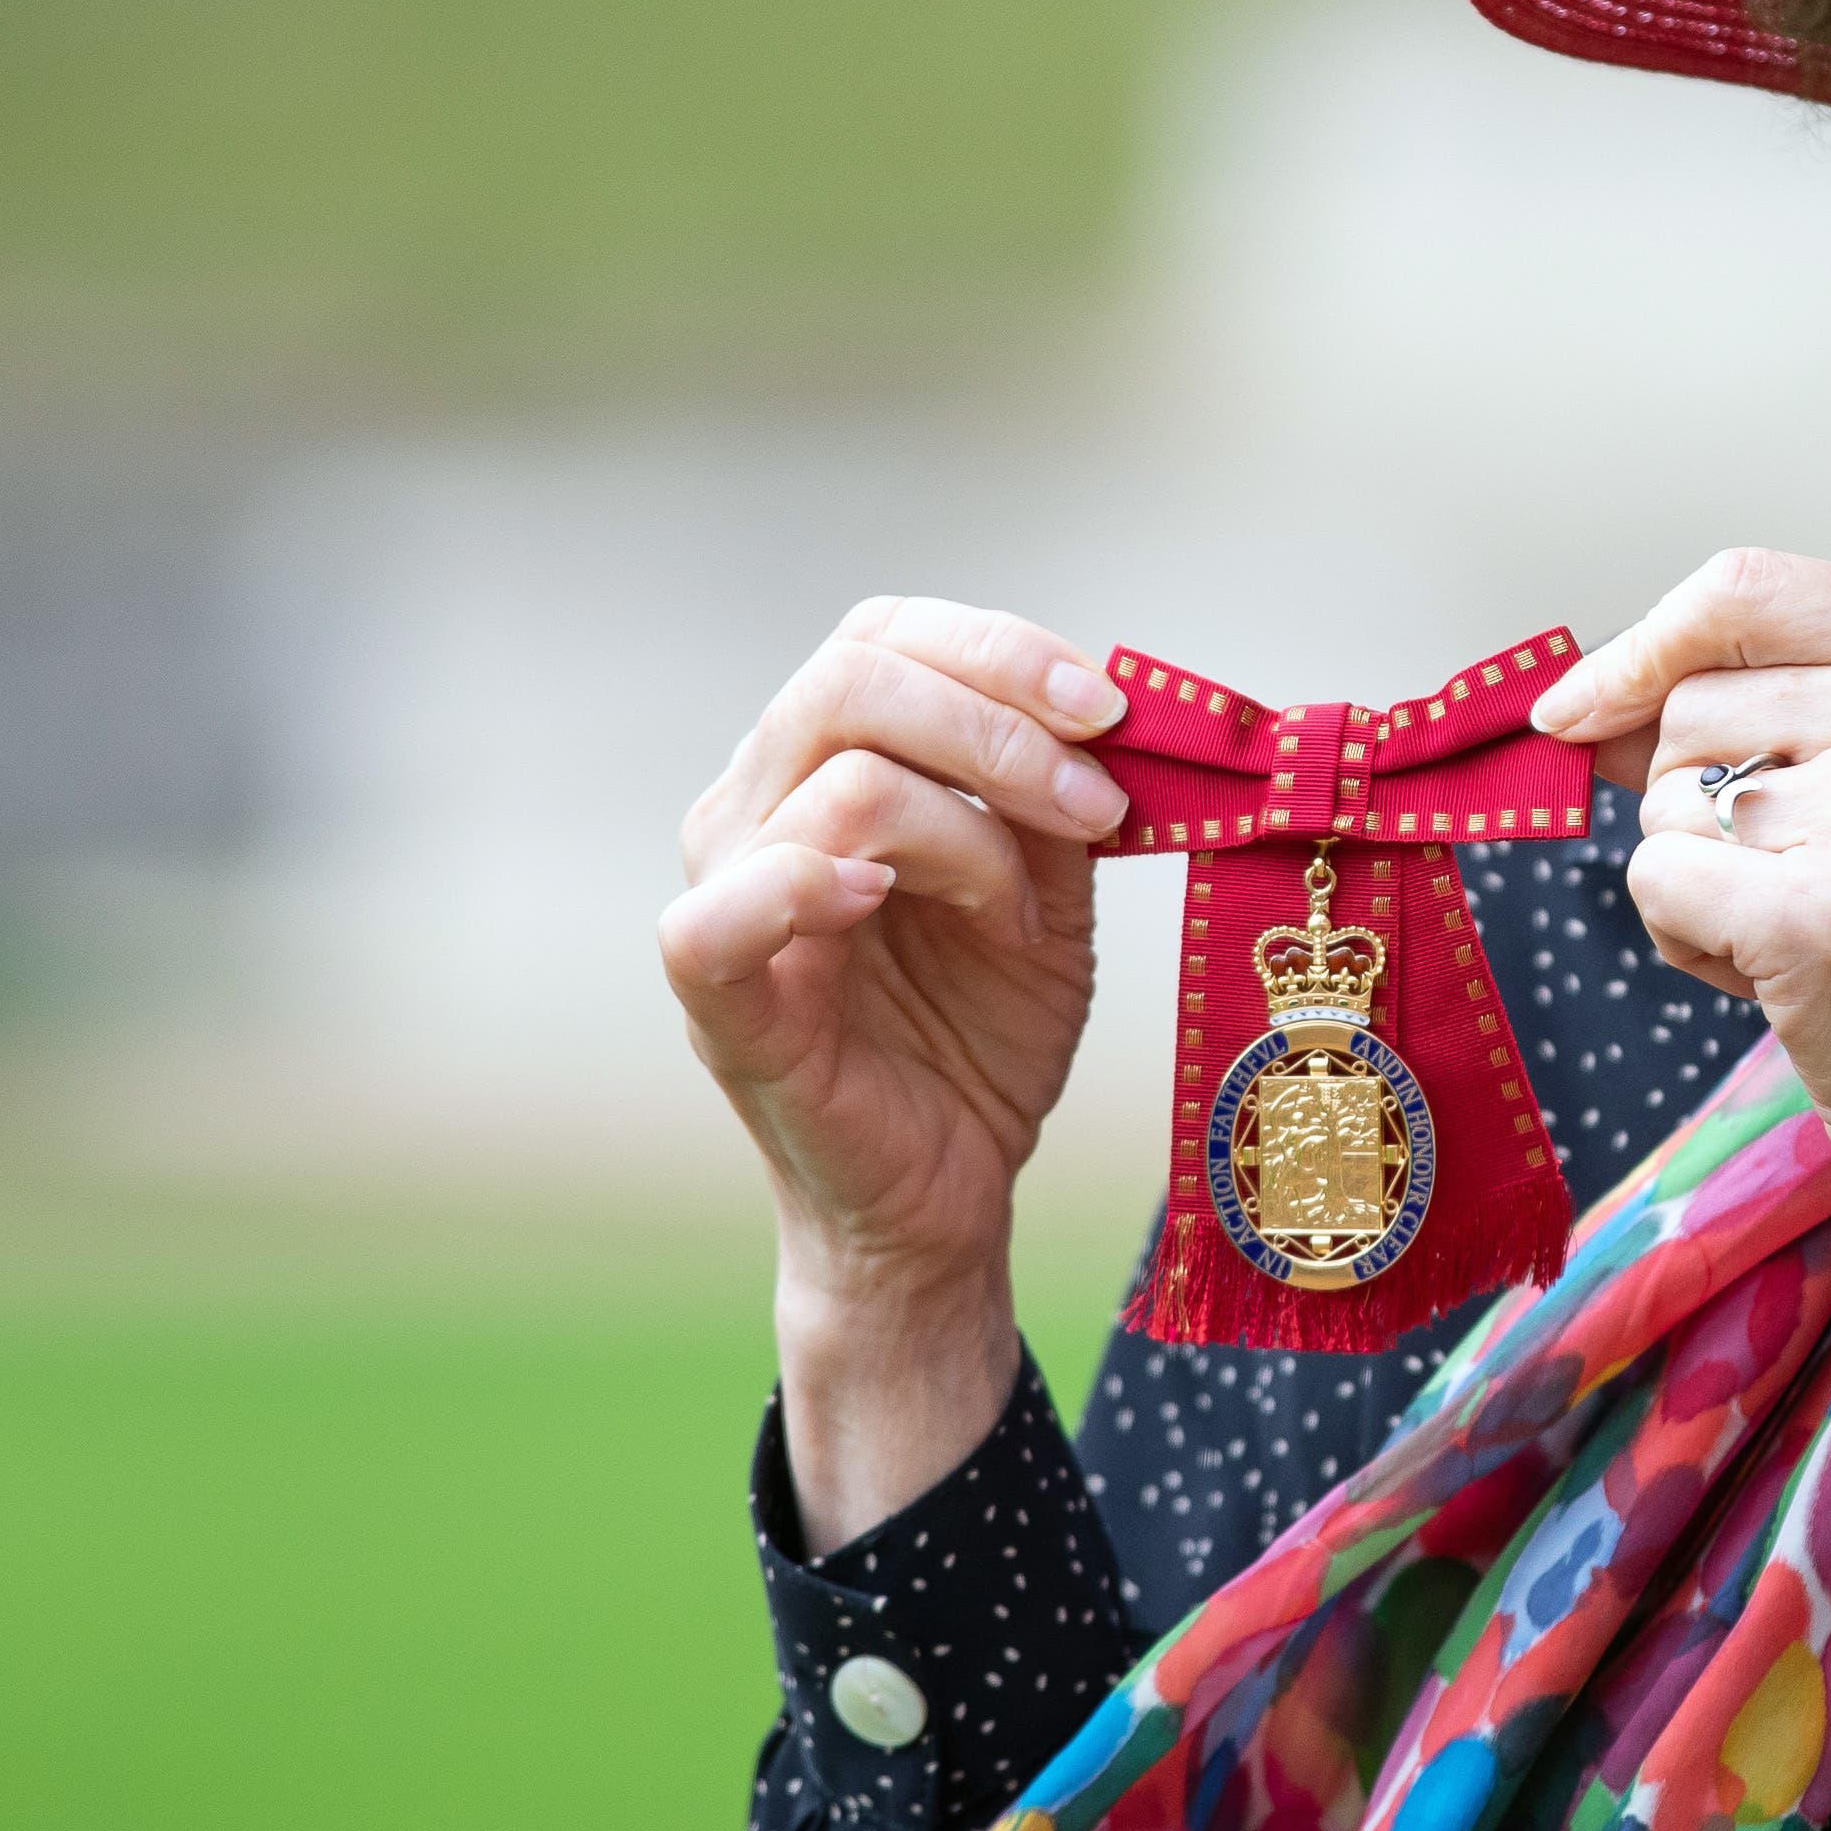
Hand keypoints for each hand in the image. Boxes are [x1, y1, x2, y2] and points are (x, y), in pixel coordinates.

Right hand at [659, 595, 1129, 1543]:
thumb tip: (1105, 706)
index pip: (883, 637)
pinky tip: (881, 899)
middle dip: (1002, 723)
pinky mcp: (720, 1002)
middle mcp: (753, 810)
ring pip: (837, 781)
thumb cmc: (981, 1034)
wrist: (945, 1193)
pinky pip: (720, 914)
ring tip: (1021, 914)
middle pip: (854, 680)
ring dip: (970, 831)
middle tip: (1100, 801)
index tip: (1110, 708)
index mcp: (822, 764)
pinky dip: (810, 884)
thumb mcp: (1048, 893)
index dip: (1000, 650)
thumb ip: (1056, 796)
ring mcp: (728, 900)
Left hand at [1533, 551, 1830, 1245]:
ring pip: (1666, 803)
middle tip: (1800, 876)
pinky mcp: (1814, 915)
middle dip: (1697, 801)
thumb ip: (1764, 717)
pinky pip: (1656, 882)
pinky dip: (1685, 939)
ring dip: (1697, 880)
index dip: (1645, 644)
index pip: (1748, 589)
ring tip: (1802, 930)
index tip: (1581, 706)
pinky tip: (1774, 975)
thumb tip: (1584, 704)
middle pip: (1692, 708)